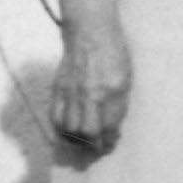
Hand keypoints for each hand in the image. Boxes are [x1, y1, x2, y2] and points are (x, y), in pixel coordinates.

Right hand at [49, 21, 132, 153]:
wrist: (90, 32)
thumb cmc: (114, 53)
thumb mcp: (126, 77)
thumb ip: (118, 102)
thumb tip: (111, 126)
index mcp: (113, 90)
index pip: (109, 125)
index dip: (109, 140)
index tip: (110, 145)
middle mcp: (91, 93)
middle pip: (87, 132)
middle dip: (93, 146)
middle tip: (97, 150)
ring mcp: (72, 91)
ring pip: (69, 128)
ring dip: (76, 141)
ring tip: (82, 144)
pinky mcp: (59, 88)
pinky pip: (56, 116)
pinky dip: (61, 129)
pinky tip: (67, 132)